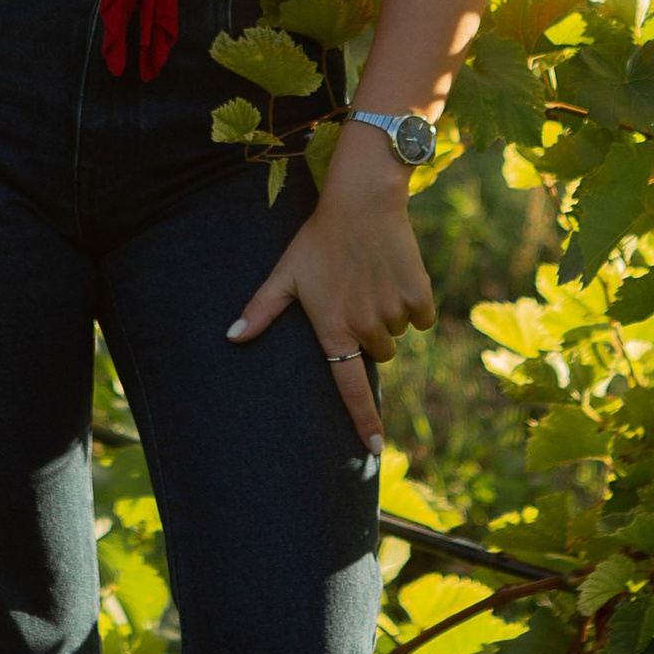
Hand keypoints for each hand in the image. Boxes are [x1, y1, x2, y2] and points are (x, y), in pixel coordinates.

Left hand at [225, 127, 435, 452]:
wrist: (361, 203)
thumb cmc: (318, 239)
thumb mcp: (285, 274)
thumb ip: (261, 310)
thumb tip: (231, 338)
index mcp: (333, 329)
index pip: (349, 388)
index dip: (362, 421)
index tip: (374, 450)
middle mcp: (365, 327)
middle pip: (377, 354)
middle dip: (369, 334)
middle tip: (354, 296)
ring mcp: (394, 312)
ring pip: (397, 333)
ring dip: (389, 315)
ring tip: (371, 279)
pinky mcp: (419, 295)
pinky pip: (421, 317)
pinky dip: (413, 302)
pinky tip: (394, 274)